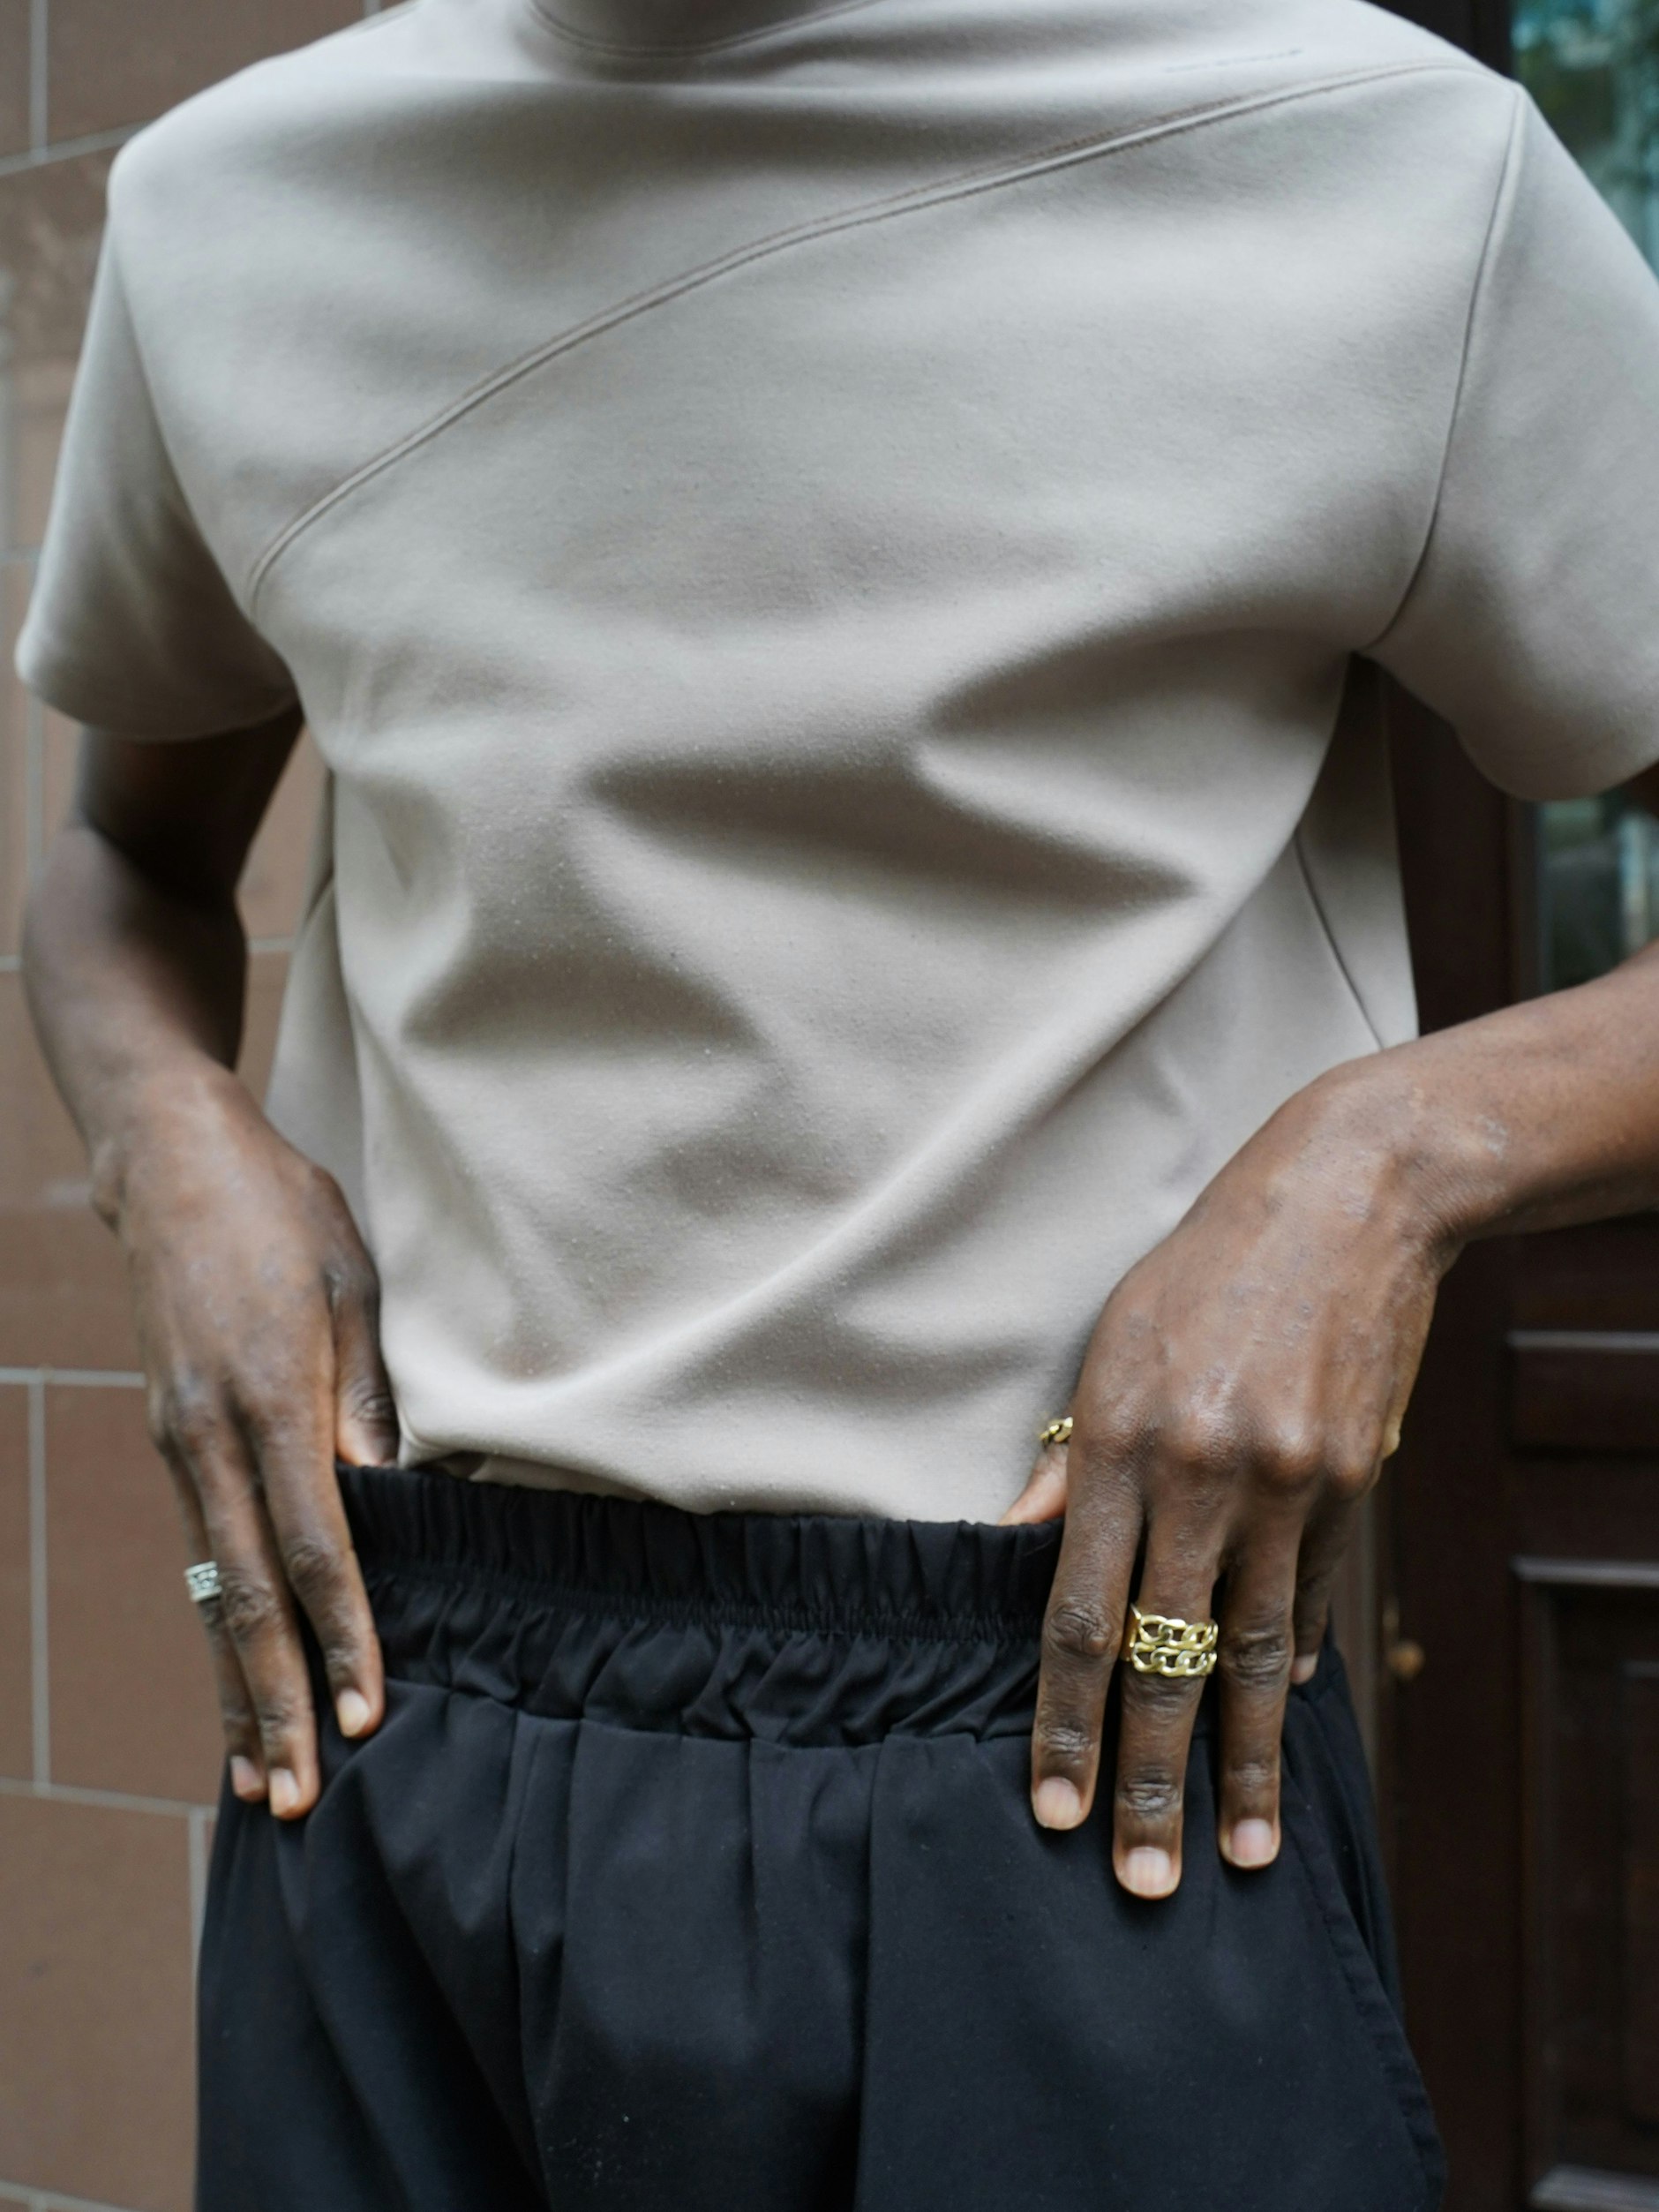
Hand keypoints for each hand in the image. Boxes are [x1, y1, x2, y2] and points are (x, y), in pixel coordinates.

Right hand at [99, 1062, 396, 1817]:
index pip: (316, 1546)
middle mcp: (210, 1439)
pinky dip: (219, 1628)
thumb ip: (370, 1397)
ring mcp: (180, 1446)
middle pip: (246, 1597)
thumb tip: (395, 1495)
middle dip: (274, 1704)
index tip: (371, 1710)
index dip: (345, 1635)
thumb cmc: (279, 1214)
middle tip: (300, 1798)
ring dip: (235, 1688)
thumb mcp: (349, 1285)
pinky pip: (203, 1554)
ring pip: (212, 1591)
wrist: (169, 1163)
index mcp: (268, 1399)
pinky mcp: (172, 1443)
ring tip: (259, 1776)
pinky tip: (235, 1679)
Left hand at [1004, 1063, 1453, 1896]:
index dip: (1063, 1724)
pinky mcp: (1352, 1487)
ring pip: (1258, 1655)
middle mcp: (1206, 1480)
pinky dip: (1294, 1664)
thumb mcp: (1110, 1350)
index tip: (1051, 1808)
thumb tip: (1010, 1544)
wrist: (1345, 1205)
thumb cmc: (1202, 1273)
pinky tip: (1284, 1721)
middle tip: (1141, 1880)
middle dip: (1150, 1781)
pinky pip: (1313, 1599)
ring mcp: (1290, 1489)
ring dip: (1248, 1763)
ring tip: (1244, 1850)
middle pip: (1168, 1661)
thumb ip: (1067, 1465)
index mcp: (1124, 1446)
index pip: (1081, 1617)